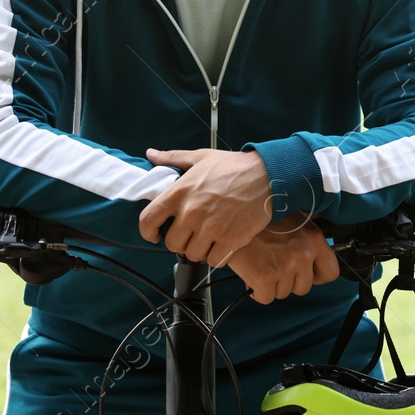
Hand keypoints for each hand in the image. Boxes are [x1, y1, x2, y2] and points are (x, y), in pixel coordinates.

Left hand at [139, 148, 272, 261]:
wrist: (268, 176)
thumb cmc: (234, 166)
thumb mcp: (201, 157)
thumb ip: (173, 158)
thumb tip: (151, 154)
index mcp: (179, 192)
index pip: (148, 220)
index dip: (147, 233)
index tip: (154, 235)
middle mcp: (191, 212)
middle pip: (172, 243)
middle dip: (180, 241)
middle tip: (192, 234)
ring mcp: (210, 228)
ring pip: (192, 254)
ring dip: (199, 250)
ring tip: (208, 238)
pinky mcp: (229, 240)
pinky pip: (213, 261)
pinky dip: (217, 256)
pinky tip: (222, 244)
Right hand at [224, 216, 340, 303]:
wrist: (232, 217)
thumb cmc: (262, 218)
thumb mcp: (294, 219)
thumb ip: (307, 240)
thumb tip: (315, 258)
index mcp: (314, 239)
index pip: (331, 273)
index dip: (316, 276)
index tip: (304, 274)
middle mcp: (303, 254)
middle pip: (304, 287)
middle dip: (289, 281)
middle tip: (275, 266)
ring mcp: (285, 267)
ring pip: (284, 293)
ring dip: (272, 284)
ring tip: (262, 264)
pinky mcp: (265, 278)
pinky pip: (266, 298)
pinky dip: (257, 291)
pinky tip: (252, 274)